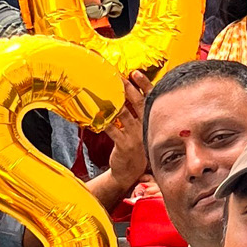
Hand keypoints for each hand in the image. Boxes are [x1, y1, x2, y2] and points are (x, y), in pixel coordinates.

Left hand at [102, 73, 150, 189]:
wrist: (130, 173)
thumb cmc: (135, 148)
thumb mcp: (141, 130)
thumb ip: (137, 113)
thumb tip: (129, 92)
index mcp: (150, 121)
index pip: (150, 99)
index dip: (144, 85)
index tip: (136, 73)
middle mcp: (145, 127)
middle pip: (138, 103)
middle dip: (129, 88)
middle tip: (120, 77)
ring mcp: (135, 136)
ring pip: (125, 114)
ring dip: (116, 102)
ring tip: (108, 91)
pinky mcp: (124, 145)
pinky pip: (113, 130)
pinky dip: (104, 121)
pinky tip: (96, 114)